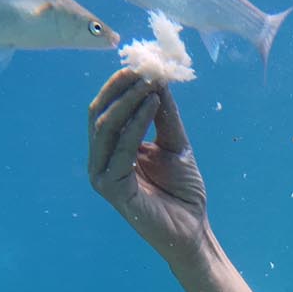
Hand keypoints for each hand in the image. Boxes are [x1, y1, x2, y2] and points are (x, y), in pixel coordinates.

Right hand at [87, 70, 208, 262]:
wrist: (192, 229)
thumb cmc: (183, 190)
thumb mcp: (176, 142)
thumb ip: (164, 113)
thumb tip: (157, 77)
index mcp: (112, 148)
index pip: (106, 108)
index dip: (121, 83)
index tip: (143, 62)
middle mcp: (101, 160)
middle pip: (99, 113)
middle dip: (120, 87)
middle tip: (142, 67)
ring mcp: (102, 174)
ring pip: (105, 127)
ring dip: (128, 100)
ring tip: (149, 83)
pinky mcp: (111, 188)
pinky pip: (120, 149)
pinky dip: (136, 124)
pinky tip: (152, 105)